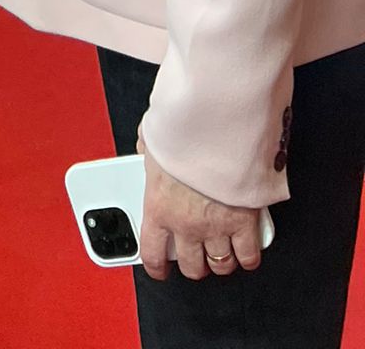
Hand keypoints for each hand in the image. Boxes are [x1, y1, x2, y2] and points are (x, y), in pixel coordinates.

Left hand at [139, 144, 266, 280]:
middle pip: (191, 265)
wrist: (215, 129)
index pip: (152, 252)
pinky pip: (248, 255)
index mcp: (159, 206)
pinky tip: (245, 251)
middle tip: (195, 256)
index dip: (156, 266)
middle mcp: (186, 224)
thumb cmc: (183, 132)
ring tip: (220, 253)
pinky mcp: (244, 223)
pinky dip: (248, 257)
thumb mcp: (153, 139)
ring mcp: (216, 227)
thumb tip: (147, 146)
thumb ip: (149, 151)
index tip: (160, 268)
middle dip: (193, 264)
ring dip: (220, 262)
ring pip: (220, 264)